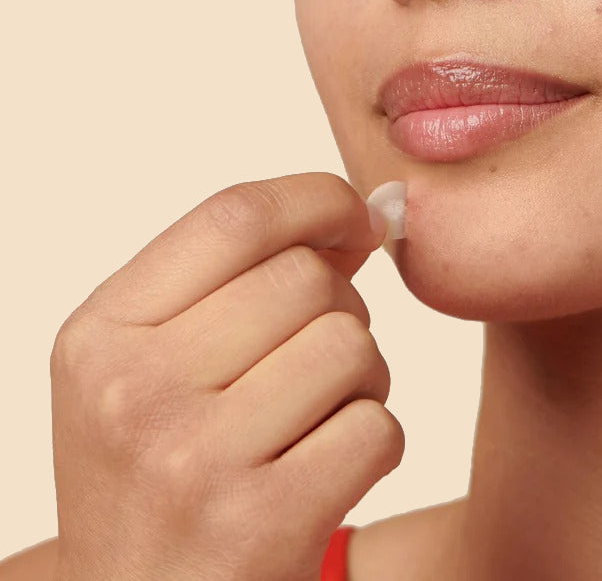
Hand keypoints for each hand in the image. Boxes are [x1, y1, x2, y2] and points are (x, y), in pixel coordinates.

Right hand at [50, 173, 401, 580]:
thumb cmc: (165, 476)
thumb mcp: (159, 366)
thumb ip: (250, 278)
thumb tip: (371, 211)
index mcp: (102, 333)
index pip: (235, 215)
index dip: (318, 199)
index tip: (357, 218)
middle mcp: (133, 391)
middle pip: (307, 279)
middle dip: (341, 310)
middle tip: (313, 366)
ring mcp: (192, 461)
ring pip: (351, 346)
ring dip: (363, 379)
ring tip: (316, 421)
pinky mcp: (259, 525)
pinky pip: (377, 428)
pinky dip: (375, 444)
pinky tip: (326, 473)